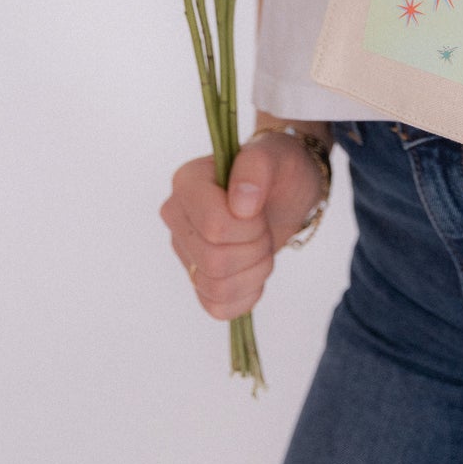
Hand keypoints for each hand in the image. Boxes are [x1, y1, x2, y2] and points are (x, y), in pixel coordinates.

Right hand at [158, 131, 327, 320]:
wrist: (286, 192)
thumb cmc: (279, 169)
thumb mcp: (277, 155)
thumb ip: (256, 167)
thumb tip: (241, 204)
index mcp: (186, 182)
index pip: (214, 228)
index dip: (250, 228)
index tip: (259, 210)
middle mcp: (176, 216)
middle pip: (215, 261)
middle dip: (256, 249)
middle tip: (264, 229)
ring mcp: (184, 251)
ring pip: (216, 287)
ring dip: (254, 272)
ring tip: (260, 246)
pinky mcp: (197, 278)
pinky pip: (217, 307)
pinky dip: (245, 295)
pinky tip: (253, 271)